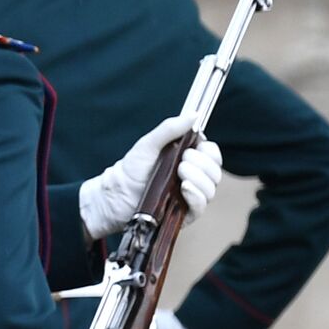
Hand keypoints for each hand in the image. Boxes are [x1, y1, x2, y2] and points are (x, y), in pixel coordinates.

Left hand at [78, 114, 222, 240]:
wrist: (114, 195)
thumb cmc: (130, 170)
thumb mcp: (148, 144)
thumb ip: (169, 129)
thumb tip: (194, 114)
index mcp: (187, 160)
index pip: (212, 155)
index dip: (208, 151)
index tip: (192, 148)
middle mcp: (192, 178)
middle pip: (215, 171)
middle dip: (201, 164)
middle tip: (181, 162)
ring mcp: (189, 197)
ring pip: (211, 188)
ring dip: (199, 178)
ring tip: (179, 173)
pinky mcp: (184, 214)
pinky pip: (201, 207)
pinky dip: (196, 196)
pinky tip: (185, 188)